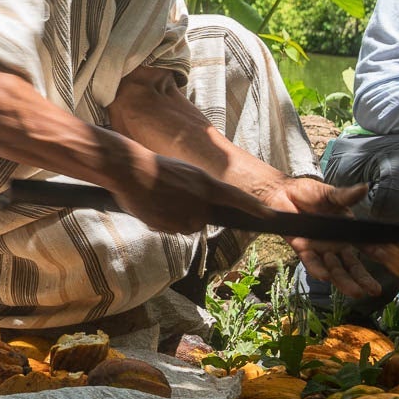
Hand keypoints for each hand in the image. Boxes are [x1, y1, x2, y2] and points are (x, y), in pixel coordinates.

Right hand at [107, 153, 269, 234]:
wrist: (129, 169)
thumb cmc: (155, 169)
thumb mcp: (186, 173)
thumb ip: (199, 191)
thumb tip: (201, 212)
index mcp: (206, 184)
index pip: (236, 198)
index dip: (253, 208)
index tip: (268, 215)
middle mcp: (199, 200)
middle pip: (204, 218)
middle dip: (192, 214)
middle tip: (172, 198)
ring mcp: (184, 213)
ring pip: (187, 226)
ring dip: (176, 219)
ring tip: (160, 200)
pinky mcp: (169, 224)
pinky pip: (171, 229)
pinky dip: (164, 223)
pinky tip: (153, 207)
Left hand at [263, 176, 383, 297]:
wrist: (283, 193)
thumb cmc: (310, 194)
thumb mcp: (331, 195)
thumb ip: (346, 195)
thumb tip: (365, 187)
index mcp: (348, 232)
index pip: (366, 245)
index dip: (378, 252)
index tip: (391, 259)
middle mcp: (336, 244)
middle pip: (352, 265)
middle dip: (363, 279)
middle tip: (374, 290)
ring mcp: (320, 249)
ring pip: (334, 269)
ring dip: (344, 281)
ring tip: (355, 292)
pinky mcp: (303, 249)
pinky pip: (311, 261)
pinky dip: (317, 269)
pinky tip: (324, 277)